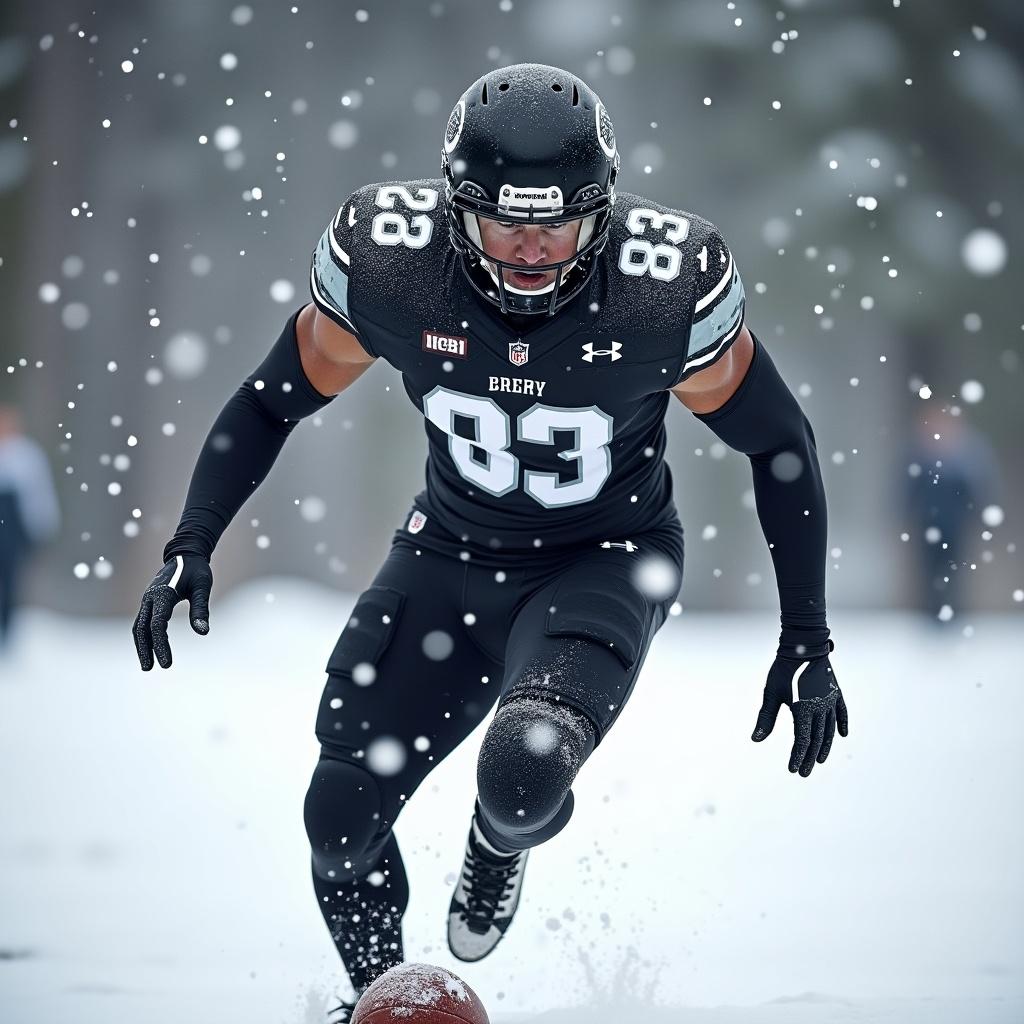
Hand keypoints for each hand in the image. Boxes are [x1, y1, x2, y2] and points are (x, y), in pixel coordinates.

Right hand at [132, 554, 212, 669]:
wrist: (185, 553)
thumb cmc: (197, 570)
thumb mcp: (203, 587)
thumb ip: (201, 609)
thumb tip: (203, 632)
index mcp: (162, 595)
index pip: (158, 625)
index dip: (161, 646)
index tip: (167, 663)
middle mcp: (150, 597)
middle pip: (142, 628)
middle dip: (144, 650)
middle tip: (150, 668)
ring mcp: (147, 599)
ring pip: (139, 626)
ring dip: (141, 645)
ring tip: (147, 664)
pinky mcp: (149, 601)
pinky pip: (142, 621)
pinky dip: (143, 636)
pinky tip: (150, 648)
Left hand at [751, 640, 847, 776]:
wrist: (802, 646)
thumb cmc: (783, 670)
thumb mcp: (771, 694)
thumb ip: (766, 718)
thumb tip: (755, 739)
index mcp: (804, 709)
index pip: (802, 740)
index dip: (797, 756)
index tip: (793, 769)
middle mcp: (820, 708)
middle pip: (817, 739)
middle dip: (809, 757)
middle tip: (803, 772)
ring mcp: (830, 700)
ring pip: (829, 730)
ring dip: (824, 747)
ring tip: (819, 760)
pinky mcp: (835, 693)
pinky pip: (842, 713)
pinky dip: (841, 724)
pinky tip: (841, 735)